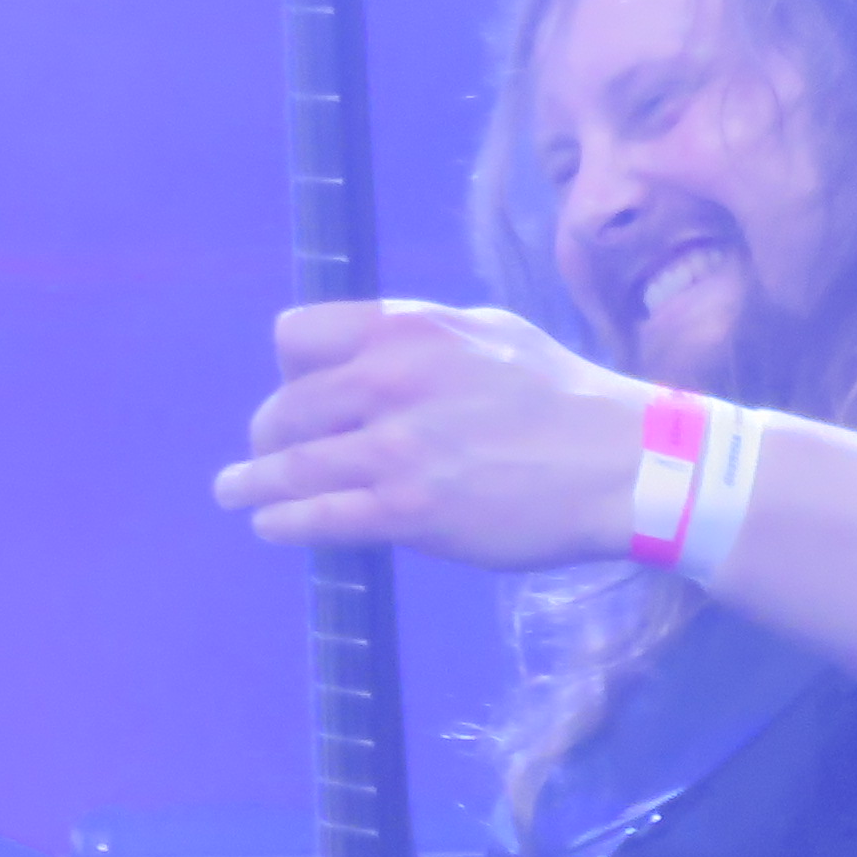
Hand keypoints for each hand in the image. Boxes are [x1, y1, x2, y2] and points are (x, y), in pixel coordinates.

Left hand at [210, 298, 652, 567]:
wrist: (620, 463)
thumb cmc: (561, 396)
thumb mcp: (489, 333)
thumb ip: (422, 338)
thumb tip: (371, 349)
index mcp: (407, 330)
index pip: (297, 337)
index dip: (290, 369)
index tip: (299, 391)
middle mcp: (390, 381)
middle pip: (284, 407)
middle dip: (271, 434)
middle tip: (270, 454)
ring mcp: (396, 449)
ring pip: (289, 467)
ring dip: (254, 484)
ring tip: (235, 492)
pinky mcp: (407, 511)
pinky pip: (318, 517)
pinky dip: (284, 522)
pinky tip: (272, 525)